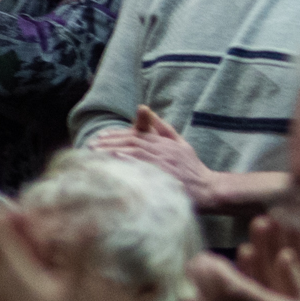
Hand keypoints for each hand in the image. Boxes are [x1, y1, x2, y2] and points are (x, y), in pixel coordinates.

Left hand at [90, 106, 219, 209]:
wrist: (209, 189)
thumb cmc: (192, 168)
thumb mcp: (180, 143)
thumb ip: (162, 128)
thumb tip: (145, 111)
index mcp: (165, 143)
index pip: (136, 135)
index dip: (116, 134)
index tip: (99, 137)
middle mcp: (164, 150)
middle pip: (133, 142)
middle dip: (110, 143)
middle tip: (90, 146)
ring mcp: (165, 164)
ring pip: (136, 153)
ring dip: (115, 152)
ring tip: (96, 154)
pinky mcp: (166, 178)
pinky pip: (145, 169)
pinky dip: (130, 164)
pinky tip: (115, 163)